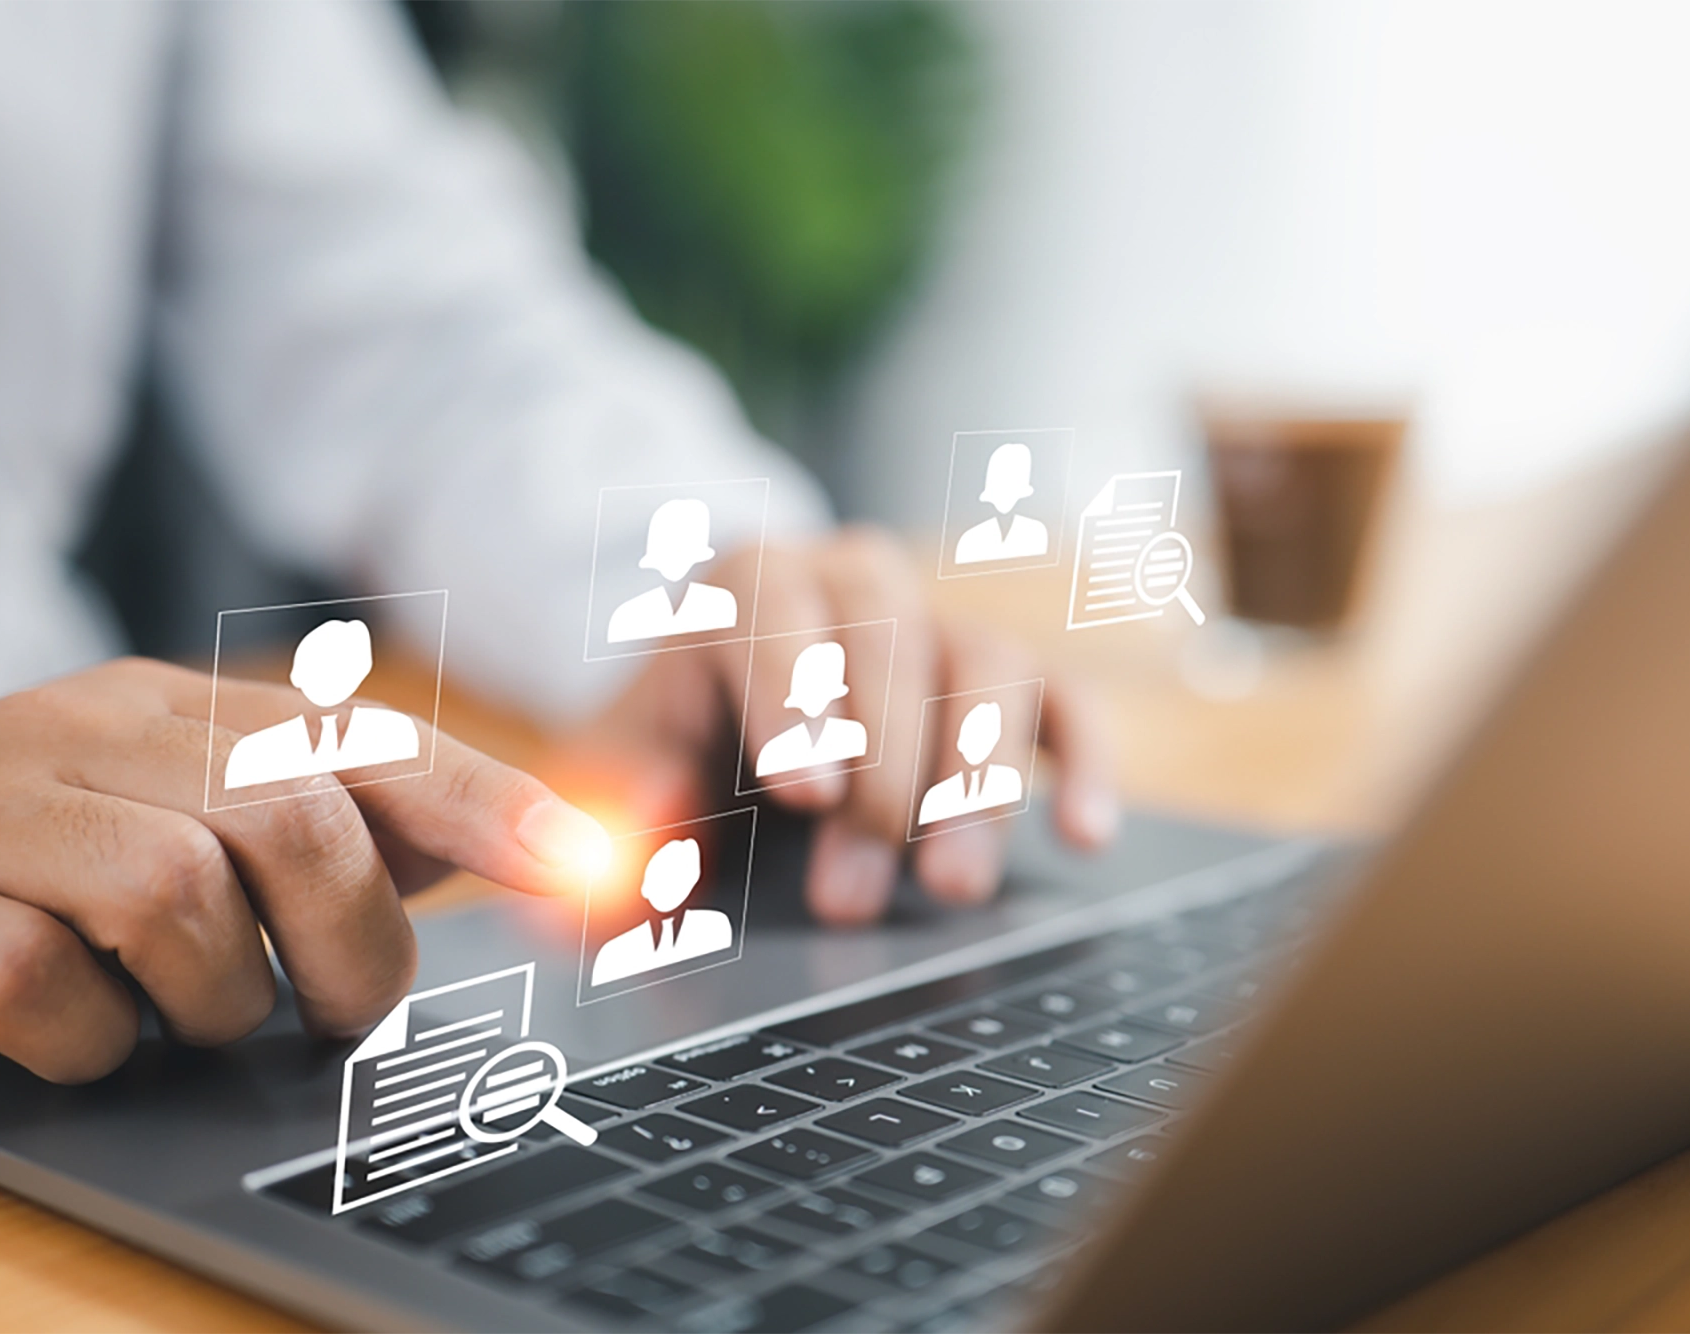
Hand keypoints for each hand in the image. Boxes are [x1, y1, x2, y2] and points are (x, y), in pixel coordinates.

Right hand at [0, 659, 610, 1093]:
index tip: (587, 872)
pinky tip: (66, 1039)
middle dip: (351, 939)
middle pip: (289, 813)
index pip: (362, 740)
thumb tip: (491, 865)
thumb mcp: (155, 817)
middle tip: (340, 1010)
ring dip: (214, 994)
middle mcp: (86, 738)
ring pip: (177, 889)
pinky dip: (86, 1040)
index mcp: (168, 713)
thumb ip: (306, 833)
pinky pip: (42, 982)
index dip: (488, 807)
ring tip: (180, 1016)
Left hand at [573, 527, 1118, 925]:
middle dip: (878, 774)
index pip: (771, 606)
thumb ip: (605, 807)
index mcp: (743, 585)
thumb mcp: (621, 771)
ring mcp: (939, 624)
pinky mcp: (1010, 680)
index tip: (806, 791)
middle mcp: (853, 581)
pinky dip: (1084, 764)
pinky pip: (1065, 702)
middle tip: (849, 897)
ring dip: (977, 779)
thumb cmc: (673, 752)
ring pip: (987, 664)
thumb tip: (620, 840)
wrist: (730, 726)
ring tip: (952, 889)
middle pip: (888, 642)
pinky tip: (1083, 835)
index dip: (794, 693)